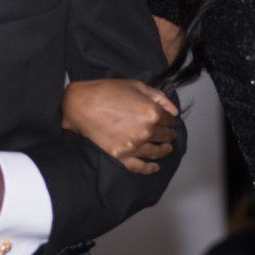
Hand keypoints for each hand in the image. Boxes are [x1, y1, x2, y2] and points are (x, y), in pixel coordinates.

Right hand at [60, 78, 178, 174]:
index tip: (169, 121)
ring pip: (156, 152)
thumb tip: (174, 111)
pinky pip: (140, 167)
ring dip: (164, 150)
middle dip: (169, 134)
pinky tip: (155, 166)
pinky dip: (150, 168)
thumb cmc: (106, 91)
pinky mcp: (120, 156)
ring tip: (166, 148)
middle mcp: (146, 131)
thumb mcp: (136, 86)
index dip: (171, 120)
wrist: (80, 104)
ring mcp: (133, 146)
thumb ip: (160, 97)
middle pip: (165, 136)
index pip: (169, 120)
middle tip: (169, 134)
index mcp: (151, 112)